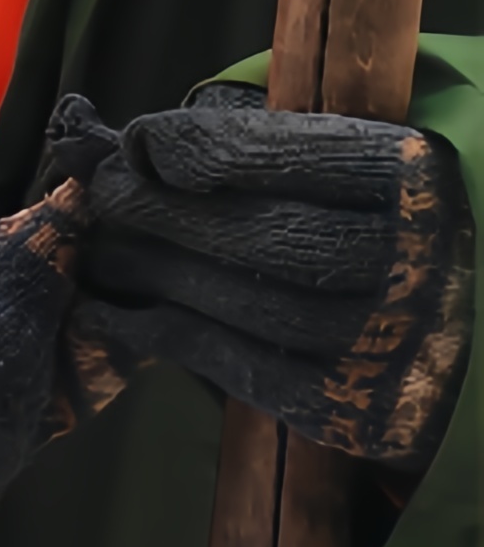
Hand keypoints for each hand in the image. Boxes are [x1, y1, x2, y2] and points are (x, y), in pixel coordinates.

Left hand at [0, 89, 477, 513]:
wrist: (460, 316)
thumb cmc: (371, 214)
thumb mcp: (333, 157)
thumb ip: (238, 142)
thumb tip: (98, 135)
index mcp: (407, 175)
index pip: (278, 155)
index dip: (188, 147)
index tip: (133, 143)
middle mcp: (415, 262)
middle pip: (264, 237)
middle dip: (162, 214)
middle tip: (102, 198)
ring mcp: (396, 345)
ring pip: (257, 307)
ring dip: (161, 277)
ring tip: (104, 256)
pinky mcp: (367, 411)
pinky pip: (257, 375)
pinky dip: (179, 340)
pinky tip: (126, 317)